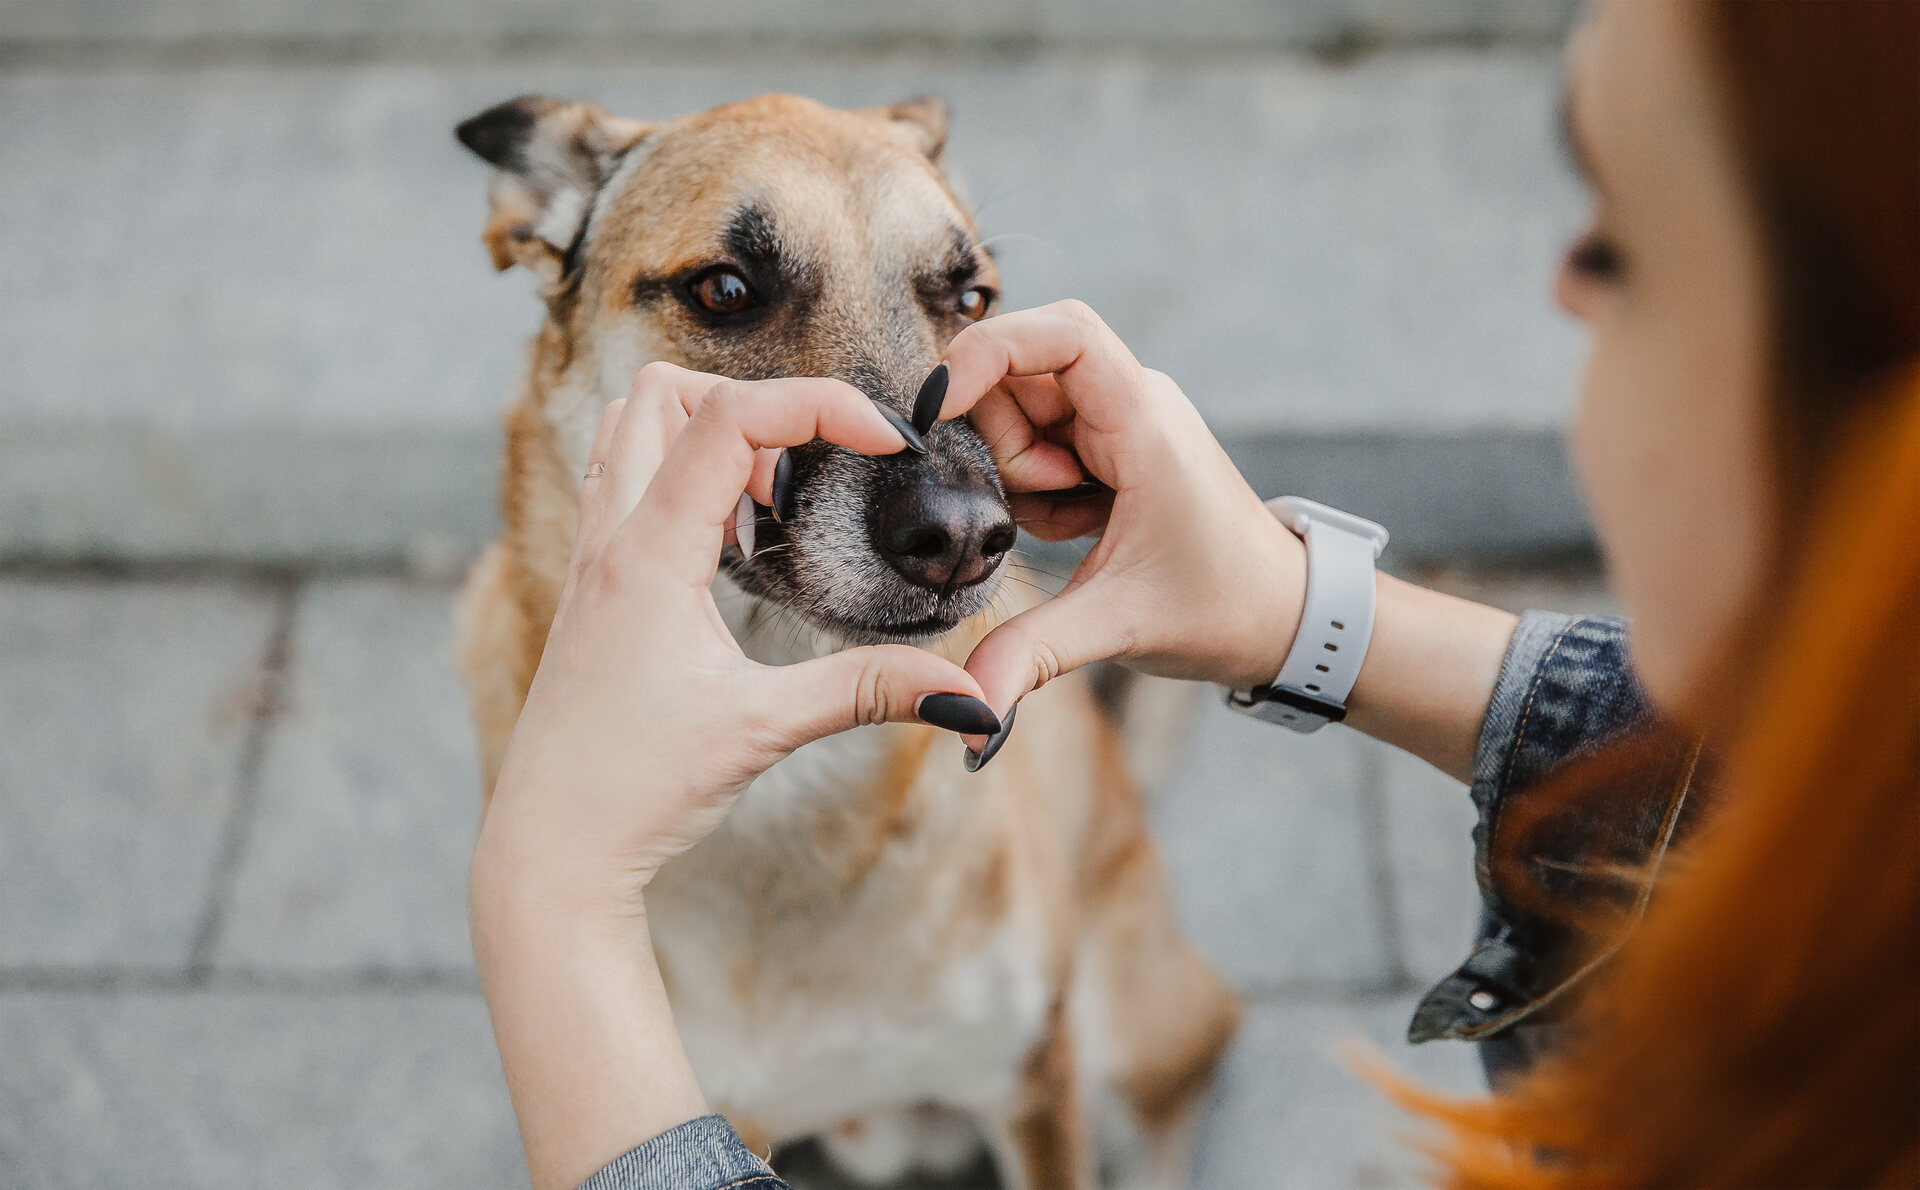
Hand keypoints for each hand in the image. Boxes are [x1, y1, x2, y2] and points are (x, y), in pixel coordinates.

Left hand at [477, 362, 992, 905]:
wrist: (551, 848)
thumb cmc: (636, 788)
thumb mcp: (763, 730)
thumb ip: (868, 692)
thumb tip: (967, 695)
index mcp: (648, 555)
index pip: (729, 417)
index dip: (818, 405)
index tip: (885, 442)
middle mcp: (608, 539)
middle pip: (662, 392)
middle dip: (755, 406)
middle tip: (814, 474)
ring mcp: (591, 559)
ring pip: (628, 428)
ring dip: (705, 435)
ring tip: (769, 506)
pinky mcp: (592, 587)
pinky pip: (624, 484)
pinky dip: (680, 479)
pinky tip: (728, 547)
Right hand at [935, 301, 1308, 722]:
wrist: (1283, 615)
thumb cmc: (1223, 607)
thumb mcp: (1119, 627)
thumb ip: (1032, 654)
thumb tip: (964, 712)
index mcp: (1144, 420)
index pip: (1061, 333)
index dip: (989, 350)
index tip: (940, 408)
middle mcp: (1131, 404)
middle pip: (1020, 377)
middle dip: (1005, 447)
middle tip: (1049, 511)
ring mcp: (1119, 424)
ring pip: (1021, 412)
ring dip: (1021, 474)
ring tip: (1078, 525)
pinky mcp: (1109, 448)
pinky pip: (1038, 445)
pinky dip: (1036, 491)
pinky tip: (1081, 528)